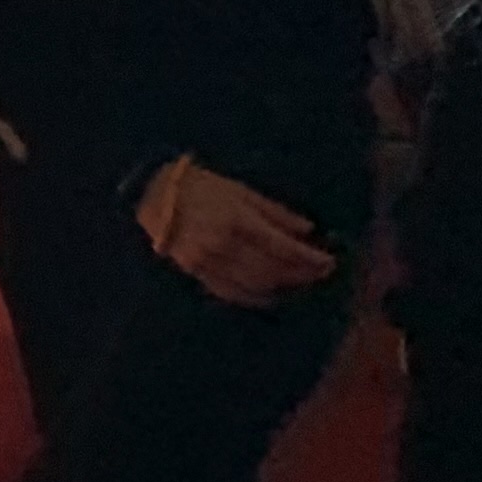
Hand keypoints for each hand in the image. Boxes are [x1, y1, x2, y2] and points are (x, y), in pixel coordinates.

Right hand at [135, 157, 337, 308]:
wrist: (151, 194)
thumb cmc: (200, 185)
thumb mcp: (240, 190)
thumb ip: (274, 212)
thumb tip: (307, 230)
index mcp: (236, 220)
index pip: (283, 248)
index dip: (310, 258)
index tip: (330, 261)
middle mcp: (223, 245)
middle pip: (273, 270)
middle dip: (301, 274)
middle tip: (321, 274)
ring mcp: (208, 263)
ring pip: (255, 285)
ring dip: (283, 286)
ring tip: (301, 282)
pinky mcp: (197, 273)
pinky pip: (232, 292)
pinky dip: (256, 296)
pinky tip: (271, 293)